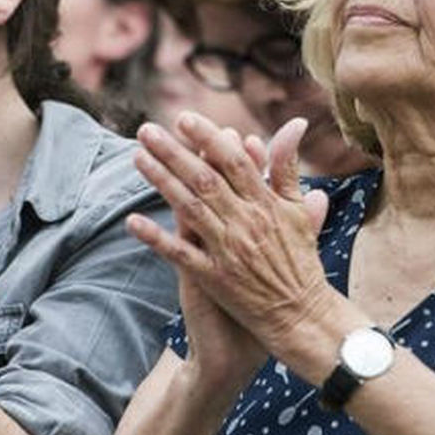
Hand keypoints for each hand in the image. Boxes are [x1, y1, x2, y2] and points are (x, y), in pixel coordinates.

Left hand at [127, 113, 337, 358]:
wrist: (302, 315)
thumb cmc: (300, 261)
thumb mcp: (298, 210)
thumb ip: (288, 167)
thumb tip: (295, 123)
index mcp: (266, 204)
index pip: (234, 161)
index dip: (208, 138)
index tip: (184, 118)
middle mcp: (246, 223)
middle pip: (205, 179)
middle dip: (174, 152)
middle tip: (146, 130)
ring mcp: (228, 251)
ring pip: (190, 209)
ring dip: (161, 182)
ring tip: (137, 158)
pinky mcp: (214, 278)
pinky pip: (181, 254)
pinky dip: (157, 237)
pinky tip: (132, 221)